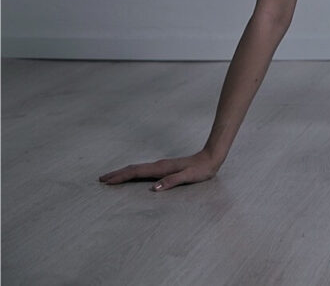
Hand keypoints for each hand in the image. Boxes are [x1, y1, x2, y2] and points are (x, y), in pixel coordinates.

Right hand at [98, 150, 220, 191]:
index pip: (136, 172)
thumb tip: (154, 188)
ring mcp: (161, 166)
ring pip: (137, 169)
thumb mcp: (189, 177)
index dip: (120, 177)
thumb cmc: (201, 169)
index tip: (106, 181)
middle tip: (101, 179)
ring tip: (111, 178)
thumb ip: (172, 181)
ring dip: (123, 173)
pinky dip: (133, 173)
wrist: (211, 158)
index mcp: (161, 168)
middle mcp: (159, 166)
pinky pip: (144, 171)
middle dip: (117, 174)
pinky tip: (132, 176)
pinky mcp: (164, 168)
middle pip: (133, 169)